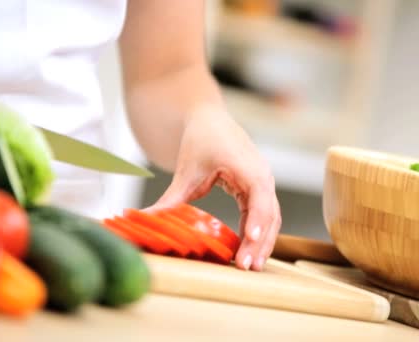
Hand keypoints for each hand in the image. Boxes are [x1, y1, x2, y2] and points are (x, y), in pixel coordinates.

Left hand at [143, 105, 281, 270]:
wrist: (210, 121)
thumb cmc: (202, 139)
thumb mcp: (186, 171)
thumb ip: (171, 199)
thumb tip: (146, 220)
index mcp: (248, 166)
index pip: (259, 195)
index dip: (257, 217)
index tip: (250, 238)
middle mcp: (262, 176)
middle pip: (269, 212)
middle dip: (260, 240)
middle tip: (246, 266)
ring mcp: (263, 184)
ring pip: (271, 217)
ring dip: (263, 241)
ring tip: (250, 267)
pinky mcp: (258, 191)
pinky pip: (263, 215)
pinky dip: (258, 233)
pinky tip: (247, 251)